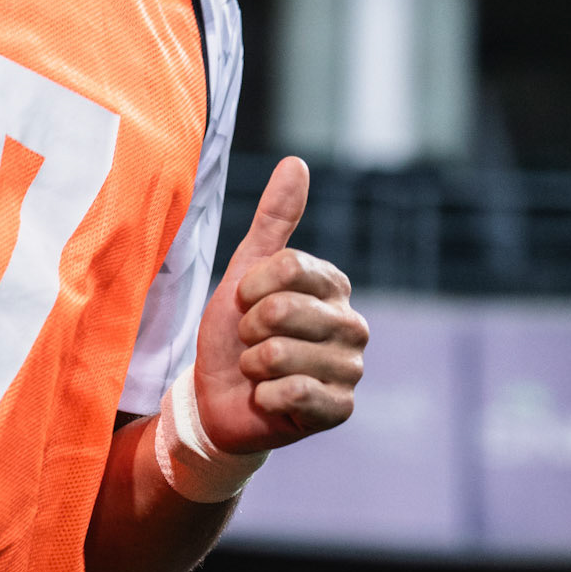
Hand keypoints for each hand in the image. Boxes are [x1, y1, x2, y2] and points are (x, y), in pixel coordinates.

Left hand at [193, 156, 367, 453]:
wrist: (216, 398)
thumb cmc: (234, 334)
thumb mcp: (245, 272)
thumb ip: (273, 221)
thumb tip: (296, 162)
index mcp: (334, 287)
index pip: (289, 266)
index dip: (250, 288)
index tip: (245, 304)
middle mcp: (353, 325)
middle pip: (282, 310)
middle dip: (249, 329)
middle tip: (252, 343)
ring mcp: (351, 369)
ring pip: (282, 354)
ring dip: (253, 366)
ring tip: (259, 371)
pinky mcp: (341, 409)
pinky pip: (294, 393)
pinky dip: (265, 396)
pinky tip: (269, 399)